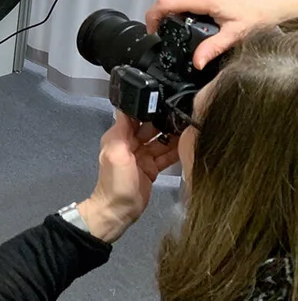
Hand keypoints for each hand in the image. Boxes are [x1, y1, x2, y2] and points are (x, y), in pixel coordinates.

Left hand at [77, 110, 178, 243]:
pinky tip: (190, 143)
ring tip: (191, 125)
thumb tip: (125, 106)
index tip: (164, 98)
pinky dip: (176, 151)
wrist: (120, 210)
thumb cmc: (116, 181)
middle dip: (164, 120)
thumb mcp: (116, 152)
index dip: (146, 107)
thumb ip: (121, 130)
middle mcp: (130, 143)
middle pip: (150, 127)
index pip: (133, 116)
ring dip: (173, 135)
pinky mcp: (152, 168)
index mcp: (119, 136)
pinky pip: (166, 155)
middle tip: (185, 112)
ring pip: (160, 141)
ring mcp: (143, 156)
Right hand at [145, 0, 297, 67]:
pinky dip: (188, 15)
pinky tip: (198, 27)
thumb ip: (213, 48)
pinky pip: (190, 3)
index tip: (151, 32)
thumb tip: (197, 62)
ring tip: (184, 35)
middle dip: (166, 22)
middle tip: (169, 39)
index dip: (152, 17)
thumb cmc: (261, 12)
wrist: (277, 1)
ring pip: (181, 4)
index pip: (165, 3)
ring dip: (178, 19)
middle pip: (171, 4)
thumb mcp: (236, 34)